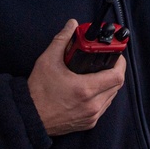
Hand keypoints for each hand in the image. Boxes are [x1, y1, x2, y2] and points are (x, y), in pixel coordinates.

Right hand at [28, 20, 125, 135]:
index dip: (120, 62)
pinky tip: (93, 88)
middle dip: (115, 71)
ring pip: (111, 96)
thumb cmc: (38, 91)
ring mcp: (91, 116)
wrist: (29, 117)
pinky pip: (103, 106)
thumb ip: (62, 40)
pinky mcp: (88, 123)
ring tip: (100, 73)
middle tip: (108, 61)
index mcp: (86, 89)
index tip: (115, 55)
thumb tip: (72, 25)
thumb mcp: (48, 61)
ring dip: (109, 84)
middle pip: (117, 85)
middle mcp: (92, 105)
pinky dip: (103, 96)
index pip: (117, 75)